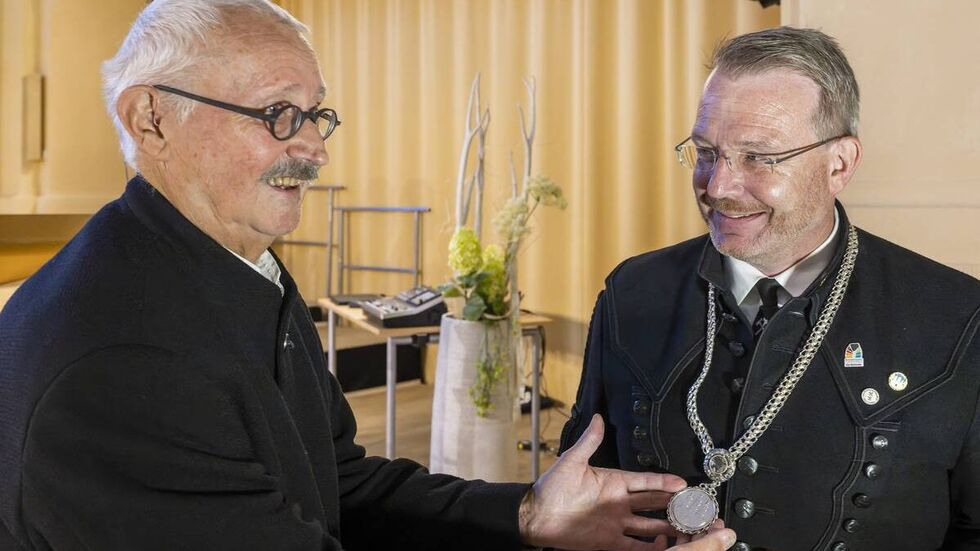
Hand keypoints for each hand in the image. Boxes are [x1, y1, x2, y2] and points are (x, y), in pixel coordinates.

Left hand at [518, 414, 735, 550]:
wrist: (536, 516)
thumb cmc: (551, 487)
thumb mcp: (571, 462)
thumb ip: (588, 442)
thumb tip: (597, 418)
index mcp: (614, 482)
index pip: (646, 482)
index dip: (664, 482)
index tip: (683, 483)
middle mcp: (619, 503)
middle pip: (654, 503)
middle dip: (675, 505)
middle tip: (696, 507)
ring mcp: (617, 523)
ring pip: (650, 525)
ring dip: (669, 526)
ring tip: (689, 529)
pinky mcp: (610, 542)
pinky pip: (636, 546)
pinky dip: (651, 547)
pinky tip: (666, 546)